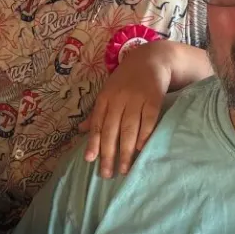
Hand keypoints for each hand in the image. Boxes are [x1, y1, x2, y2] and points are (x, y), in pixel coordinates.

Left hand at [80, 40, 172, 178]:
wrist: (152, 58)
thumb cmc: (126, 80)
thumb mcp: (108, 92)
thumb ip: (97, 113)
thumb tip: (80, 130)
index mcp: (105, 98)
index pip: (98, 123)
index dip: (93, 142)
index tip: (90, 160)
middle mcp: (119, 99)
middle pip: (112, 129)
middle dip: (109, 153)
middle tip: (107, 174)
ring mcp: (137, 98)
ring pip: (129, 128)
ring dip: (126, 150)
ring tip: (124, 169)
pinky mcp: (154, 98)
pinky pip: (149, 119)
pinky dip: (145, 135)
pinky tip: (142, 150)